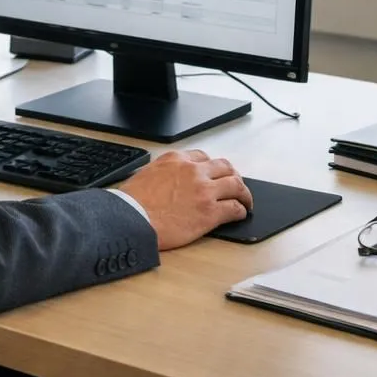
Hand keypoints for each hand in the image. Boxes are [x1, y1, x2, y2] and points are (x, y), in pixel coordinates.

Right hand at [117, 149, 252, 249]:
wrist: (132, 220)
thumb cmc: (132, 203)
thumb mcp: (146, 174)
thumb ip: (163, 172)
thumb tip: (167, 181)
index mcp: (176, 160)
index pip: (202, 157)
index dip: (211, 167)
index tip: (214, 174)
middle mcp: (193, 171)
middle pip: (224, 167)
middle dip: (232, 175)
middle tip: (235, 184)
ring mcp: (204, 190)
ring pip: (236, 185)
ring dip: (244, 193)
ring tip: (245, 200)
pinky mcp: (210, 212)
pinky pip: (234, 208)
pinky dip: (240, 211)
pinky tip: (240, 214)